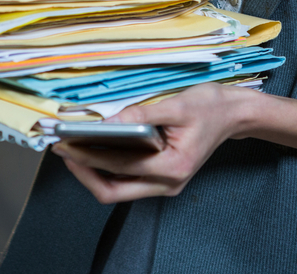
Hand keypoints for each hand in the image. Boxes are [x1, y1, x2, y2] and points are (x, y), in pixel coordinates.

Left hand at [51, 82, 255, 202]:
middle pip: (113, 191)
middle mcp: (168, 183)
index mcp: (173, 167)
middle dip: (83, 172)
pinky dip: (106, 168)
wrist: (234, 114)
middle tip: (62, 150)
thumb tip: (107, 122)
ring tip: (72, 150)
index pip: (119, 167)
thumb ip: (141, 115)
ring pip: (117, 189)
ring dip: (92, 172)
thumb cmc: (210, 107)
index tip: (66, 143)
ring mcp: (165, 184)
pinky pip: (126, 181)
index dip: (88, 157)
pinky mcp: (161, 178)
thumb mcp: (177, 105)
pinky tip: (94, 150)